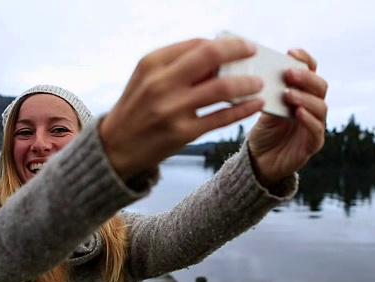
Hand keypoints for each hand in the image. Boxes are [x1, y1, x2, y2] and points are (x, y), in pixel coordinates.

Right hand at [100, 38, 265, 179]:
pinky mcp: (182, 133)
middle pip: (211, 57)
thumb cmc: (137, 107)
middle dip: (239, 50)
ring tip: (258, 83)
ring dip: (247, 83)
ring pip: (222, 88)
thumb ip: (177, 64)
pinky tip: (255, 104)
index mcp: (152, 63)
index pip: (197, 44)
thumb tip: (218, 57)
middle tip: (254, 51)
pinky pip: (221, 117)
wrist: (115, 146)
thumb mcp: (147, 78)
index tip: (240, 44)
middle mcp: (161, 83)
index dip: (224, 42)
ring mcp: (172, 109)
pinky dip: (243, 109)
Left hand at [247, 48, 327, 186]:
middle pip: (320, 86)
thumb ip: (265, 92)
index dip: (305, 60)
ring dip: (305, 98)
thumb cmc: (263, 132)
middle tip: (289, 74)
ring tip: (288, 94)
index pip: (311, 71)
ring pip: (320, 107)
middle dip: (306, 78)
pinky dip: (309, 119)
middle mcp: (313, 107)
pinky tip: (297, 113)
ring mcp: (315, 125)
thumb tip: (254, 72)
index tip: (290, 52)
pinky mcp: (312, 144)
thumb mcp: (262, 108)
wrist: (260, 161)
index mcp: (302, 93)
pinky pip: (316, 130)